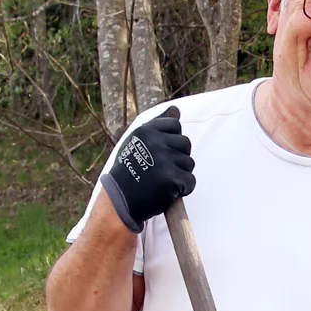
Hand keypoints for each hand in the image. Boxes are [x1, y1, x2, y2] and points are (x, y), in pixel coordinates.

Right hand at [100, 106, 195, 232]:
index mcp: (147, 130)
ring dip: (181, 174)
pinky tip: (170, 191)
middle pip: (185, 144)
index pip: (175, 125)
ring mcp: (164, 160)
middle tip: (163, 169)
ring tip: (164, 181)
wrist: (120, 200)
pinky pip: (190, 181)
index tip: (161, 152)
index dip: (172, 141)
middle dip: (179, 157)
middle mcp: (155, 142)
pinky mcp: (171, 179)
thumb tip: (176, 109)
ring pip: (189, 163)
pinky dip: (184, 189)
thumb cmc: (130, 170)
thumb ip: (158, 125)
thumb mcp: (138, 141)